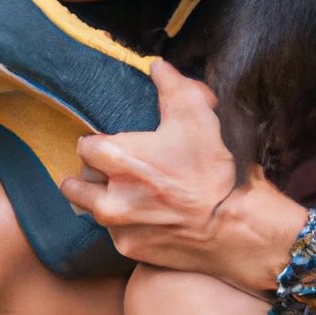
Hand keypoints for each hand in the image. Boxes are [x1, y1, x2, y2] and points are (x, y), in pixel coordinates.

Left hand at [60, 60, 299, 288]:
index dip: (98, 144)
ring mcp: (117, 226)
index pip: (84, 147)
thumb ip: (172, 85)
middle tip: (113, 172)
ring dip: (105, 201)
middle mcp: (108, 196)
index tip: (111, 146)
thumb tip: (157, 65)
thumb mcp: (197, 115)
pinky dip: (126, 225)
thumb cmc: (214, 169)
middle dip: (93, 175)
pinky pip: (116, 233)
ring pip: (94, 210)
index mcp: (116, 158)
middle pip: (78, 181)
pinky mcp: (130, 249)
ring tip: (130, 196)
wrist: (237, 226)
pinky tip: (148, 217)